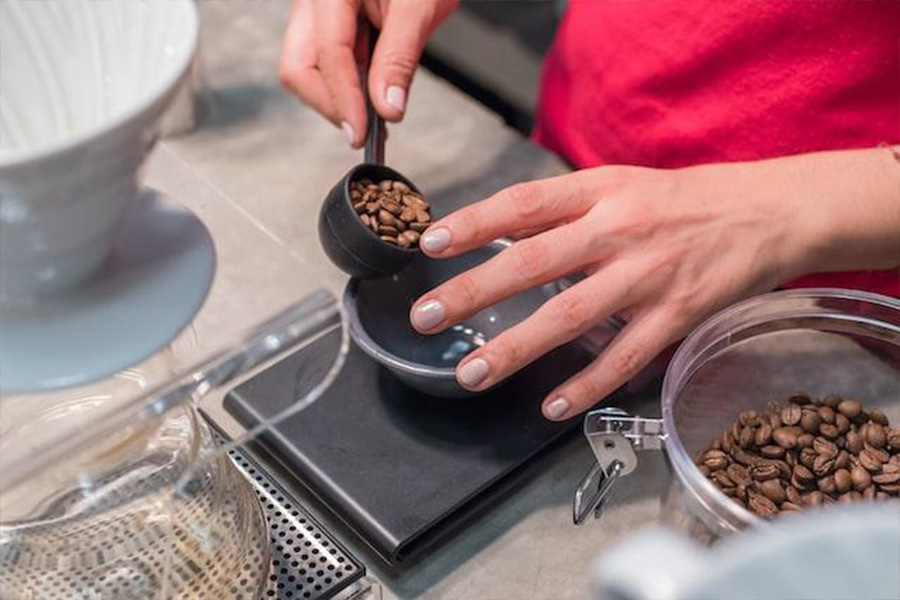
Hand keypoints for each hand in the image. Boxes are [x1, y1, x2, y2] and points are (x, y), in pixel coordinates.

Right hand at [279, 0, 456, 146]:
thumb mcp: (419, 7)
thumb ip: (399, 59)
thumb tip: (386, 108)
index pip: (327, 54)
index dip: (343, 100)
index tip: (360, 135)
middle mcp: (313, 0)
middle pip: (298, 66)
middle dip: (330, 103)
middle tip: (363, 129)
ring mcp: (317, 12)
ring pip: (308, 68)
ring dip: (341, 96)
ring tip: (376, 113)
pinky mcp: (330, 23)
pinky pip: (327, 62)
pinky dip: (348, 84)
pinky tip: (372, 97)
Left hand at [409, 161, 817, 420]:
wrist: (765, 214)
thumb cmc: (680, 202)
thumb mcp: (617, 185)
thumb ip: (560, 210)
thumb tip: (496, 230)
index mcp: (600, 191)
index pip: (524, 202)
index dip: (474, 223)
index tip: (429, 243)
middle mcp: (619, 229)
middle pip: (535, 261)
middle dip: (474, 290)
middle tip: (426, 316)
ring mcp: (649, 275)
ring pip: (571, 315)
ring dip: (516, 347)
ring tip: (472, 372)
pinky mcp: (677, 314)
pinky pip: (624, 356)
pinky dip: (586, 383)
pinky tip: (551, 404)